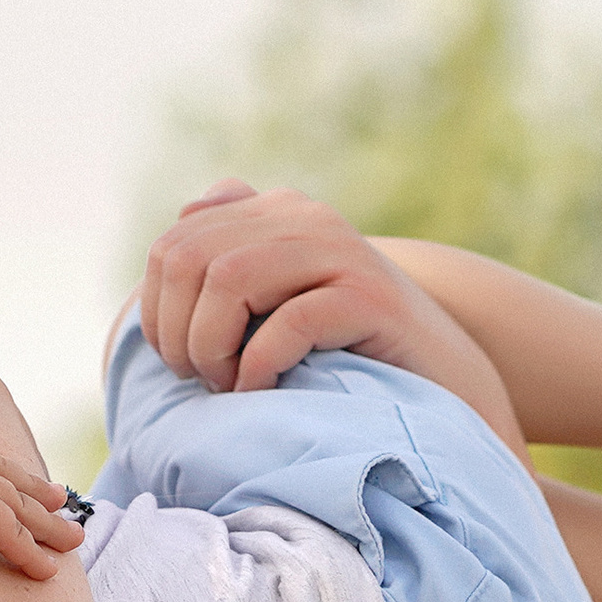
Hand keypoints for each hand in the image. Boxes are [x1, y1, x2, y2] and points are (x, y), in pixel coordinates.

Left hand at [139, 182, 436, 391]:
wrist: (444, 382)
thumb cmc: (344, 351)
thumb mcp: (279, 300)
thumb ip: (233, 251)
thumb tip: (184, 214)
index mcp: (275, 212)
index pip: (174, 242)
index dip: (158, 308)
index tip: (181, 360)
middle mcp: (305, 218)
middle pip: (189, 256)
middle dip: (177, 330)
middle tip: (201, 378)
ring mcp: (341, 253)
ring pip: (228, 278)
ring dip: (211, 346)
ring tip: (229, 384)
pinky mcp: (371, 298)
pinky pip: (287, 321)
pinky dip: (258, 366)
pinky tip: (263, 390)